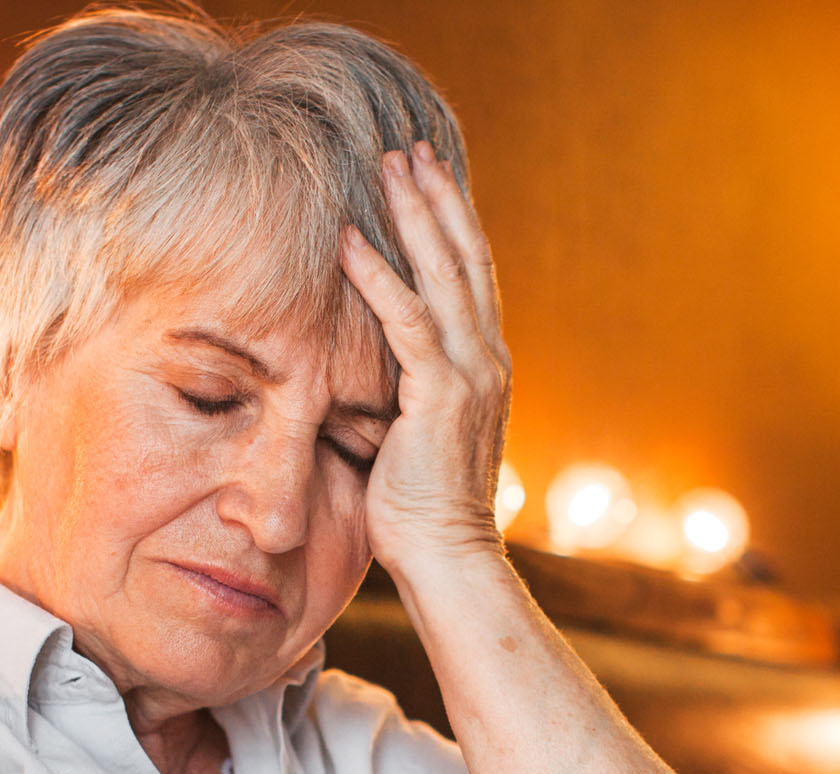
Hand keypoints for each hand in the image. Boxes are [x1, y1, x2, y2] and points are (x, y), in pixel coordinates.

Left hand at [339, 141, 512, 578]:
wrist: (450, 558)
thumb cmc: (423, 512)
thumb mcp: (417, 438)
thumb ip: (407, 396)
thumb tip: (369, 375)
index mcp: (484, 368)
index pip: (471, 280)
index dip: (452, 225)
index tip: (430, 180)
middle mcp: (486, 361)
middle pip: (465, 260)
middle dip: (438, 199)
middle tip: (411, 149)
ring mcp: (470, 376)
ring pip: (443, 276)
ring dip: (414, 217)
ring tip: (389, 168)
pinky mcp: (440, 396)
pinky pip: (407, 321)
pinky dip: (378, 278)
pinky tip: (352, 241)